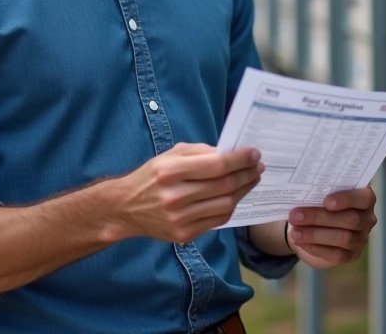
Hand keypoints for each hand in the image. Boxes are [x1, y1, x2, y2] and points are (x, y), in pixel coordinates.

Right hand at [115, 143, 263, 243]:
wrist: (126, 208)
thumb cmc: (153, 177)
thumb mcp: (171, 155)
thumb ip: (201, 152)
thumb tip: (232, 153)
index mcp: (171, 171)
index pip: (217, 165)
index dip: (240, 160)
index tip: (255, 154)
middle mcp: (174, 196)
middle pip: (224, 185)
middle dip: (247, 174)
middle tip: (259, 166)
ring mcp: (179, 218)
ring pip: (225, 205)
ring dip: (243, 191)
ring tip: (251, 180)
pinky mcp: (183, 234)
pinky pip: (217, 220)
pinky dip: (230, 206)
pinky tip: (234, 196)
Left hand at [286, 187, 376, 268]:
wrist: (317, 225)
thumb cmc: (320, 201)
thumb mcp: (321, 192)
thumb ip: (319, 190)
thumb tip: (301, 192)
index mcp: (364, 197)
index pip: (364, 198)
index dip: (347, 199)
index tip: (326, 201)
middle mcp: (367, 218)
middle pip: (351, 219)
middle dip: (320, 217)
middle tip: (295, 216)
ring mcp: (361, 238)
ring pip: (344, 238)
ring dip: (315, 235)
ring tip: (294, 232)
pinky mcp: (352, 255)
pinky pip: (337, 254)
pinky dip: (316, 248)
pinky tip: (300, 242)